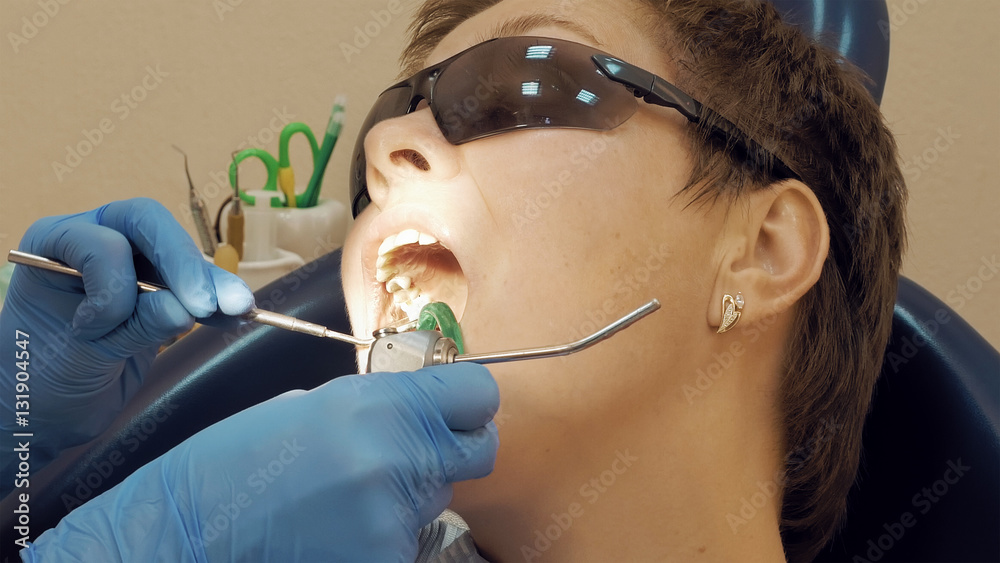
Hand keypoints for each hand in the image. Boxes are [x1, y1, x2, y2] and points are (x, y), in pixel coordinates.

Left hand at [0, 198, 252, 486]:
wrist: (46, 410)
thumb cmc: (39, 376)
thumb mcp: (78, 353)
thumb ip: (129, 327)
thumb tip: (182, 309)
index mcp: (58, 242)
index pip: (104, 243)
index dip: (113, 285)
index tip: (97, 331)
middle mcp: (98, 239)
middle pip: (152, 230)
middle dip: (185, 266)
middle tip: (209, 304)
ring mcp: (135, 265)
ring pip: (182, 260)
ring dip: (213, 285)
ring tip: (240, 308)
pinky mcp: (162, 292)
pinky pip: (197, 289)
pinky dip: (218, 304)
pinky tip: (236, 317)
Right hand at [22, 363, 499, 562]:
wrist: (187, 530)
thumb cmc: (239, 458)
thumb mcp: (314, 405)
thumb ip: (384, 405)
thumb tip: (430, 410)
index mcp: (379, 403)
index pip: (480, 394)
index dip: (468, 402)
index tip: (456, 408)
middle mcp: (397, 458)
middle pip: (479, 451)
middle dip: (453, 449)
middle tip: (411, 454)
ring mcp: (393, 519)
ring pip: (439, 500)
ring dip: (409, 496)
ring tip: (347, 497)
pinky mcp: (385, 561)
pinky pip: (410, 542)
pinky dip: (384, 536)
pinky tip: (337, 530)